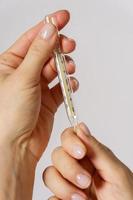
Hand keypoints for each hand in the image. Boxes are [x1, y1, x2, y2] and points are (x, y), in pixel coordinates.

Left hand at [0, 10, 77, 198]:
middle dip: (58, 48)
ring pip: (55, 69)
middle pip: (45, 53)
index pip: (32, 39)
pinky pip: (61, 87)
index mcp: (10, 65)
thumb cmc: (9, 115)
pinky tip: (71, 83)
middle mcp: (23, 74)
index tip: (63, 17)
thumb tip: (50, 30)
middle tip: (69, 45)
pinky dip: (68, 83)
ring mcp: (36, 88)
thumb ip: (38, 53)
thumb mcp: (23, 77)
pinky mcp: (47, 101)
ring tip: (68, 68)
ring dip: (64, 66)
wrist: (16, 146)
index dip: (48, 27)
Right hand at [44, 123, 132, 199]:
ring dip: (63, 187)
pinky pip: (50, 196)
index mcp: (90, 156)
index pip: (70, 137)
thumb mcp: (116, 172)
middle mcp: (77, 166)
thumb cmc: (126, 198)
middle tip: (85, 180)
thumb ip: (97, 150)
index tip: (81, 152)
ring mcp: (68, 183)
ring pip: (49, 174)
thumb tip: (81, 127)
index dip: (70, 141)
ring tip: (81, 198)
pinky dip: (59, 199)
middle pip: (57, 154)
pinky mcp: (62, 198)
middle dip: (69, 168)